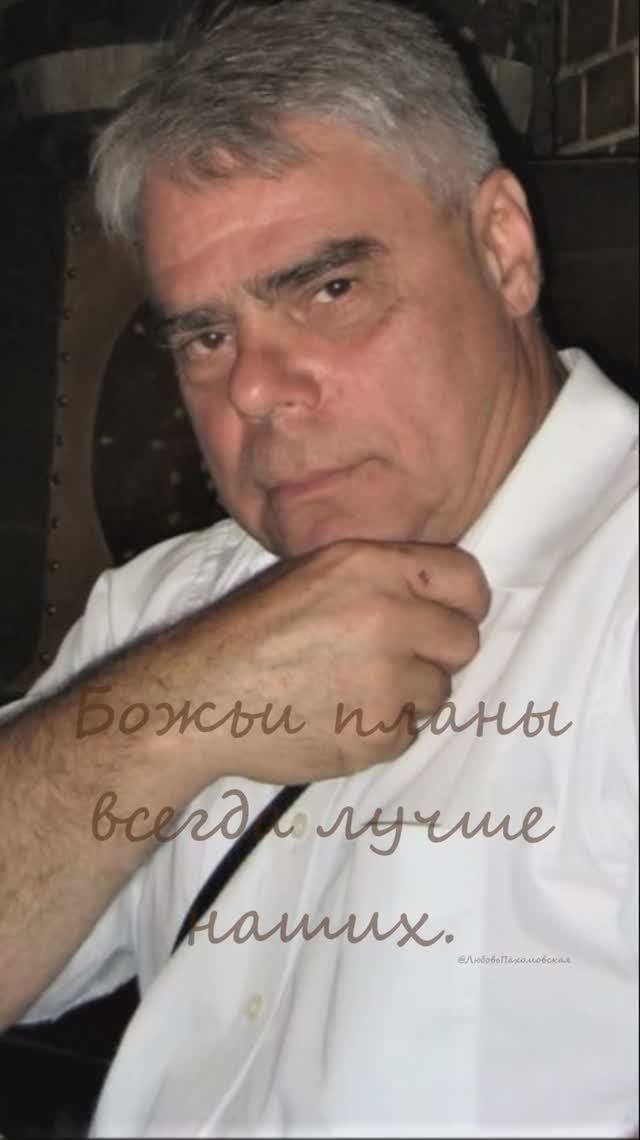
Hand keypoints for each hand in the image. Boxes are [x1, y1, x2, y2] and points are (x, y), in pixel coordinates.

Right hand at [161, 539, 489, 784]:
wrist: (201, 697)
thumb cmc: (251, 634)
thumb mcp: (313, 575)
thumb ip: (380, 579)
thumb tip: (438, 598)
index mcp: (371, 566)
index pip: (467, 580)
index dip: (462, 604)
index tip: (448, 618)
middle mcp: (388, 616)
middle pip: (464, 640)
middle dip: (437, 654)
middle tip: (396, 661)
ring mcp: (386, 679)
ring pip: (440, 691)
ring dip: (409, 696)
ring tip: (354, 690)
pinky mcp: (378, 732)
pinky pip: (410, 732)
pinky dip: (384, 730)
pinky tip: (340, 717)